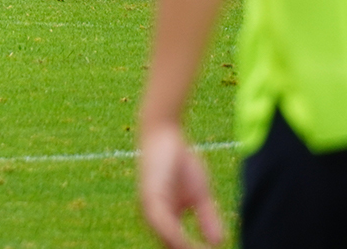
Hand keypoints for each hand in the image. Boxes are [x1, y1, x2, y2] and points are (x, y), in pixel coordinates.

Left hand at [138, 122, 224, 248]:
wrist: (164, 133)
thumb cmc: (179, 161)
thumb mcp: (200, 195)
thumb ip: (207, 219)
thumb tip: (219, 243)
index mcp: (164, 219)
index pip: (176, 247)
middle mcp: (154, 217)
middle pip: (169, 248)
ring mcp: (150, 208)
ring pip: (165, 241)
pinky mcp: (150, 197)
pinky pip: (161, 223)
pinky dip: (176, 237)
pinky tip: (188, 245)